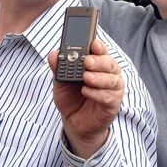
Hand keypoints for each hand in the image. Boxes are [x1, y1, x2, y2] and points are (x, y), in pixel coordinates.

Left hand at [48, 39, 123, 158]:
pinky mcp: (113, 104)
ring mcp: (112, 89)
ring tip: (86, 77)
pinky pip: (109, 96)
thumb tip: (53, 53)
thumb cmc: (70, 98)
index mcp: (97, 65)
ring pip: (112, 79)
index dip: (99, 46)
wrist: (74, 123)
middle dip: (99, 61)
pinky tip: (86, 91)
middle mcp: (108, 74)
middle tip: (87, 61)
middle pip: (110, 63)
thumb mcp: (60, 82)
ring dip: (99, 77)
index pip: (101, 52)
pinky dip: (97, 93)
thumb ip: (58, 68)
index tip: (93, 43)